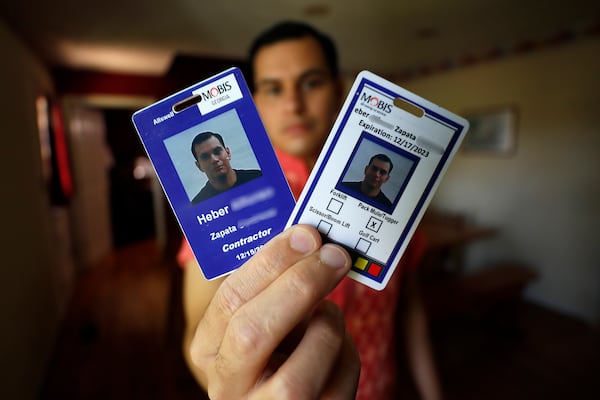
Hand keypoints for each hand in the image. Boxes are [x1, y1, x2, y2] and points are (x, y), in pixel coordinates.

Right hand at [189, 224, 359, 398]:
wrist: (285, 399)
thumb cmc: (273, 350)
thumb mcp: (259, 320)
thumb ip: (272, 287)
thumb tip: (309, 243)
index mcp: (208, 350)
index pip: (230, 300)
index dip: (270, 262)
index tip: (305, 235)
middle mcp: (227, 387)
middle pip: (253, 332)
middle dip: (300, 284)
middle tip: (334, 255)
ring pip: (299, 372)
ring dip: (327, 328)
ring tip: (329, 313)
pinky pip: (338, 385)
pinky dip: (347, 355)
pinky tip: (337, 346)